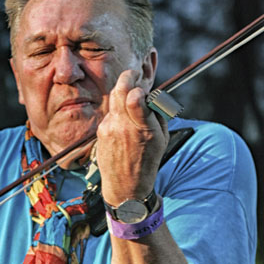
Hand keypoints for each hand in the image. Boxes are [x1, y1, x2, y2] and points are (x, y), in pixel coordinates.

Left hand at [96, 69, 168, 206]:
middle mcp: (124, 127)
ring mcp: (110, 129)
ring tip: (131, 95)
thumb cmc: (147, 162)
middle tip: (133, 76)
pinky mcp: (101, 132)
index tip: (141, 84)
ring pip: (114, 98)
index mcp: (144, 129)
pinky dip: (118, 110)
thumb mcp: (162, 139)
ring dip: (122, 91)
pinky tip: (124, 120)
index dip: (137, 85)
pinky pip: (110, 112)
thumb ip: (157, 115)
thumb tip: (152, 94)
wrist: (125, 187)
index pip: (134, 98)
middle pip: (120, 90)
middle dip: (127, 78)